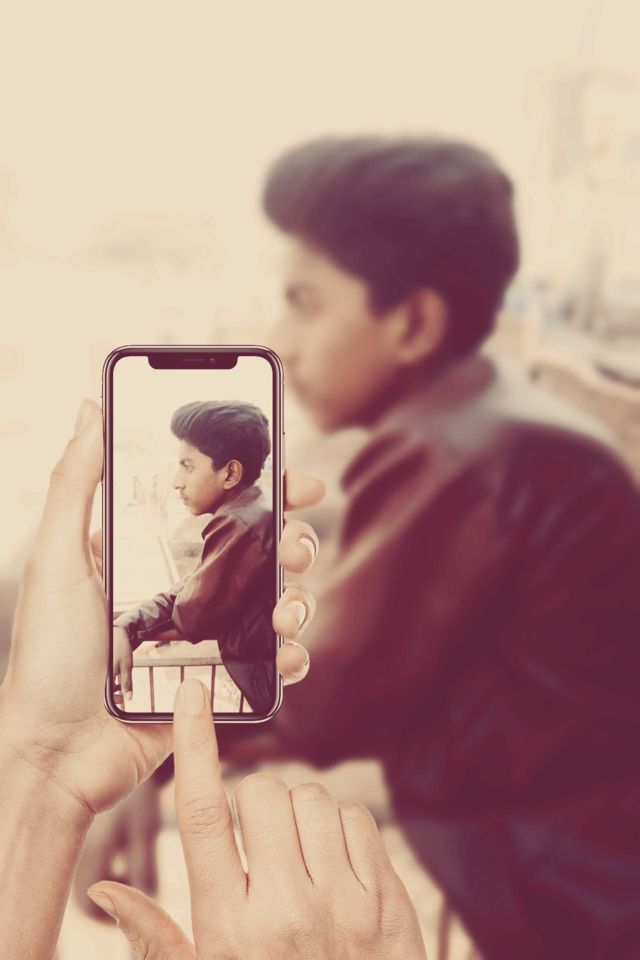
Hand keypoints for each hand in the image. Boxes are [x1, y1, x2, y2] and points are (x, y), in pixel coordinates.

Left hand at [0, 399, 323, 816]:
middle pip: (262, 551)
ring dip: (298, 598)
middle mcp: (188, 589)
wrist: (55, 755)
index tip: (294, 478)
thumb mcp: (54, 559)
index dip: (264, 489)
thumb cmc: (47, 657)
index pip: (221, 508)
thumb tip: (91, 408)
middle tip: (294, 546)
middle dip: (293, 541)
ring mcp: (209, 636)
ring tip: (286, 611)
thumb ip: (74, 482)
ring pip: (277, 602)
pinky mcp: (221, 682)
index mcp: (155, 553)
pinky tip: (286, 655)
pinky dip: (292, 656)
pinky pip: (272, 662)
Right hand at [88, 678, 427, 959]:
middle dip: (254, 801)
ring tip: (297, 858)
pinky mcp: (387, 902)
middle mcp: (286, 909)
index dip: (194, 747)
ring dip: (299, 813)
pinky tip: (333, 865)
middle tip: (257, 841)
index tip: (191, 695)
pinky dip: (341, 828)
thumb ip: (154, 937)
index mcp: (228, 928)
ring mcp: (344, 905)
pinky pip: (358, 819)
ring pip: (313, 799)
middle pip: (261, 793)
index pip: (200, 817)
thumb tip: (103, 888)